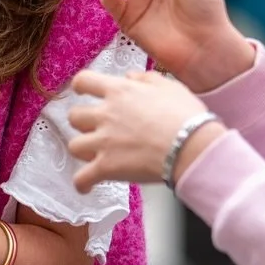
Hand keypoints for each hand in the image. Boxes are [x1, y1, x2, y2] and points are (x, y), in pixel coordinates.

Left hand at [67, 67, 223, 188]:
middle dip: (82, 122)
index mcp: (119, 91)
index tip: (83, 92)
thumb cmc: (185, 115)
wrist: (190, 144)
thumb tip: (130, 78)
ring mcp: (103, 141)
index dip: (81, 87)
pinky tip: (87, 186)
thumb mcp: (168, 85)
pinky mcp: (106, 167)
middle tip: (95, 127)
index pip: (84, 81)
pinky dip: (82, 184)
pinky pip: (81, 178)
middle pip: (75, 116)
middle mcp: (105, 114)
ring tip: (93, 155)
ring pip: (74, 146)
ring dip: (82, 150)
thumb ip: (145, 79)